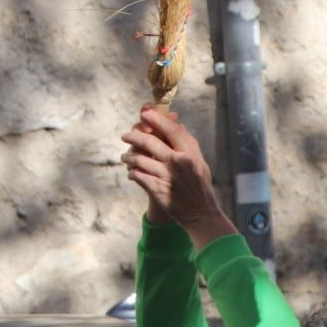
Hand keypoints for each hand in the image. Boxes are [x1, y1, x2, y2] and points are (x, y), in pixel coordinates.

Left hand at [122, 106, 237, 249]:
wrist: (200, 213)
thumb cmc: (199, 185)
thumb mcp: (199, 161)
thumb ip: (186, 142)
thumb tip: (174, 122)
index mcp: (190, 153)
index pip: (171, 129)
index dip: (156, 118)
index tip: (144, 113)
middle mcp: (178, 162)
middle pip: (149, 141)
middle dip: (133, 136)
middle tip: (125, 135)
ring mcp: (166, 175)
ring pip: (138, 158)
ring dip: (128, 157)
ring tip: (126, 158)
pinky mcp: (156, 188)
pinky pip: (136, 175)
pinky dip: (132, 172)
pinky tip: (132, 172)